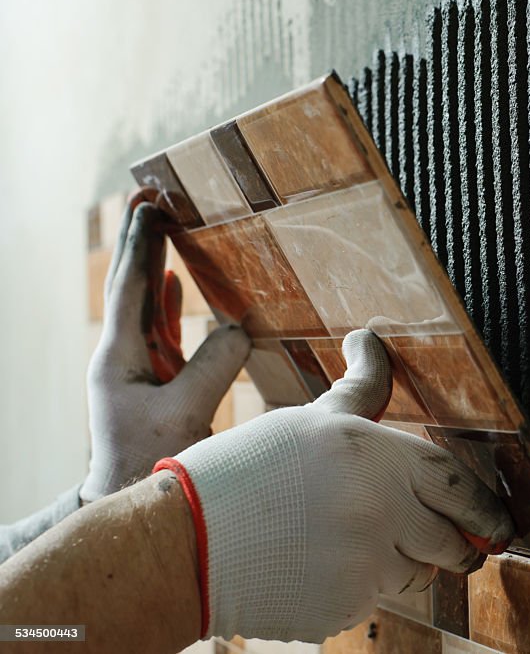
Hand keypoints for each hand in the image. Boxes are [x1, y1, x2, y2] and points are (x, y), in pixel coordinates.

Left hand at [81, 199, 250, 503]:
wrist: (128, 501)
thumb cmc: (152, 462)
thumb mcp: (187, 412)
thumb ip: (214, 366)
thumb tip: (238, 328)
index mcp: (119, 357)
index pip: (130, 288)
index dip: (143, 245)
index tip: (150, 206)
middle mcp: (120, 355)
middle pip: (130, 286)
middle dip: (142, 242)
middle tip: (150, 200)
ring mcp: (133, 367)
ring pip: (142, 303)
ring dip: (153, 264)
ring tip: (163, 226)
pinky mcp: (148, 380)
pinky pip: (156, 328)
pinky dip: (163, 299)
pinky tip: (171, 281)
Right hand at [155, 330, 515, 642]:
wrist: (185, 542)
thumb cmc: (246, 470)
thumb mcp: (310, 420)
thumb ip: (360, 391)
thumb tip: (370, 342)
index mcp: (378, 458)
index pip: (460, 485)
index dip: (489, 508)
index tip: (500, 524)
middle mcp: (382, 513)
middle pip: (454, 542)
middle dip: (456, 544)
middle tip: (446, 539)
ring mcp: (364, 567)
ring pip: (416, 575)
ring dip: (404, 563)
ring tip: (357, 542)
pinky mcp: (343, 610)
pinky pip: (376, 602)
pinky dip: (363, 588)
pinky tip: (323, 565)